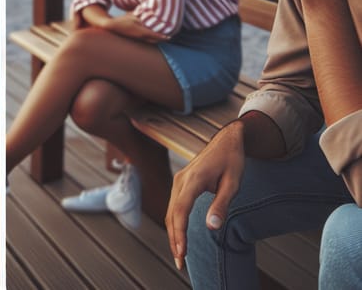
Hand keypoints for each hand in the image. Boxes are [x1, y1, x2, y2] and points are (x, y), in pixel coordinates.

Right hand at [105, 13, 166, 42]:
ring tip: (162, 36)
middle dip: (161, 39)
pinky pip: (145, 39)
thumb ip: (141, 15)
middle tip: (168, 37)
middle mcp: (140, 36)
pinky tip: (152, 34)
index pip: (154, 35)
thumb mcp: (132, 16)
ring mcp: (137, 38)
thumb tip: (149, 12)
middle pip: (153, 40)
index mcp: (140, 31)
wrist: (112, 26)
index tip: (169, 37)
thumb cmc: (122, 20)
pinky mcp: (134, 37)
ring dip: (156, 39)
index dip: (162, 37)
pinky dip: (151, 37)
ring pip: (149, 40)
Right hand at [166, 121, 244, 270]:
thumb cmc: (232, 160)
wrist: (226, 140)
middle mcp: (181, 179)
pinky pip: (174, 205)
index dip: (180, 233)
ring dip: (173, 232)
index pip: (181, 210)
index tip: (182, 253)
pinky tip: (180, 235)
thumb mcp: (233, 184)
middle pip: (172, 213)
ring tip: (180, 254)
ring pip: (170, 210)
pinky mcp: (180, 182)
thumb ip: (221, 205)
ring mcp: (179, 180)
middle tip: (180, 263)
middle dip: (174, 239)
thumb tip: (212, 227)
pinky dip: (175, 222)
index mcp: (193, 178)